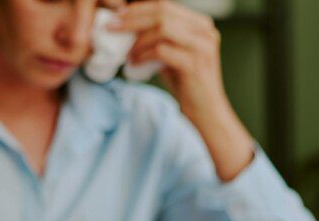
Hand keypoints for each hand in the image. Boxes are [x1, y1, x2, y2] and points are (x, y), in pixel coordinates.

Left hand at [110, 0, 254, 179]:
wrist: (206, 112)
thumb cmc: (187, 83)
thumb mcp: (174, 53)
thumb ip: (159, 37)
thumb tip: (127, 24)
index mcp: (201, 25)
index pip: (165, 5)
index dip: (139, 8)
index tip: (118, 15)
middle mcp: (205, 31)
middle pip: (162, 12)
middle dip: (132, 18)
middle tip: (112, 27)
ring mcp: (202, 46)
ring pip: (162, 28)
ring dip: (138, 39)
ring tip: (126, 52)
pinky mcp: (194, 63)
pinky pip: (161, 50)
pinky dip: (144, 55)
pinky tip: (135, 63)